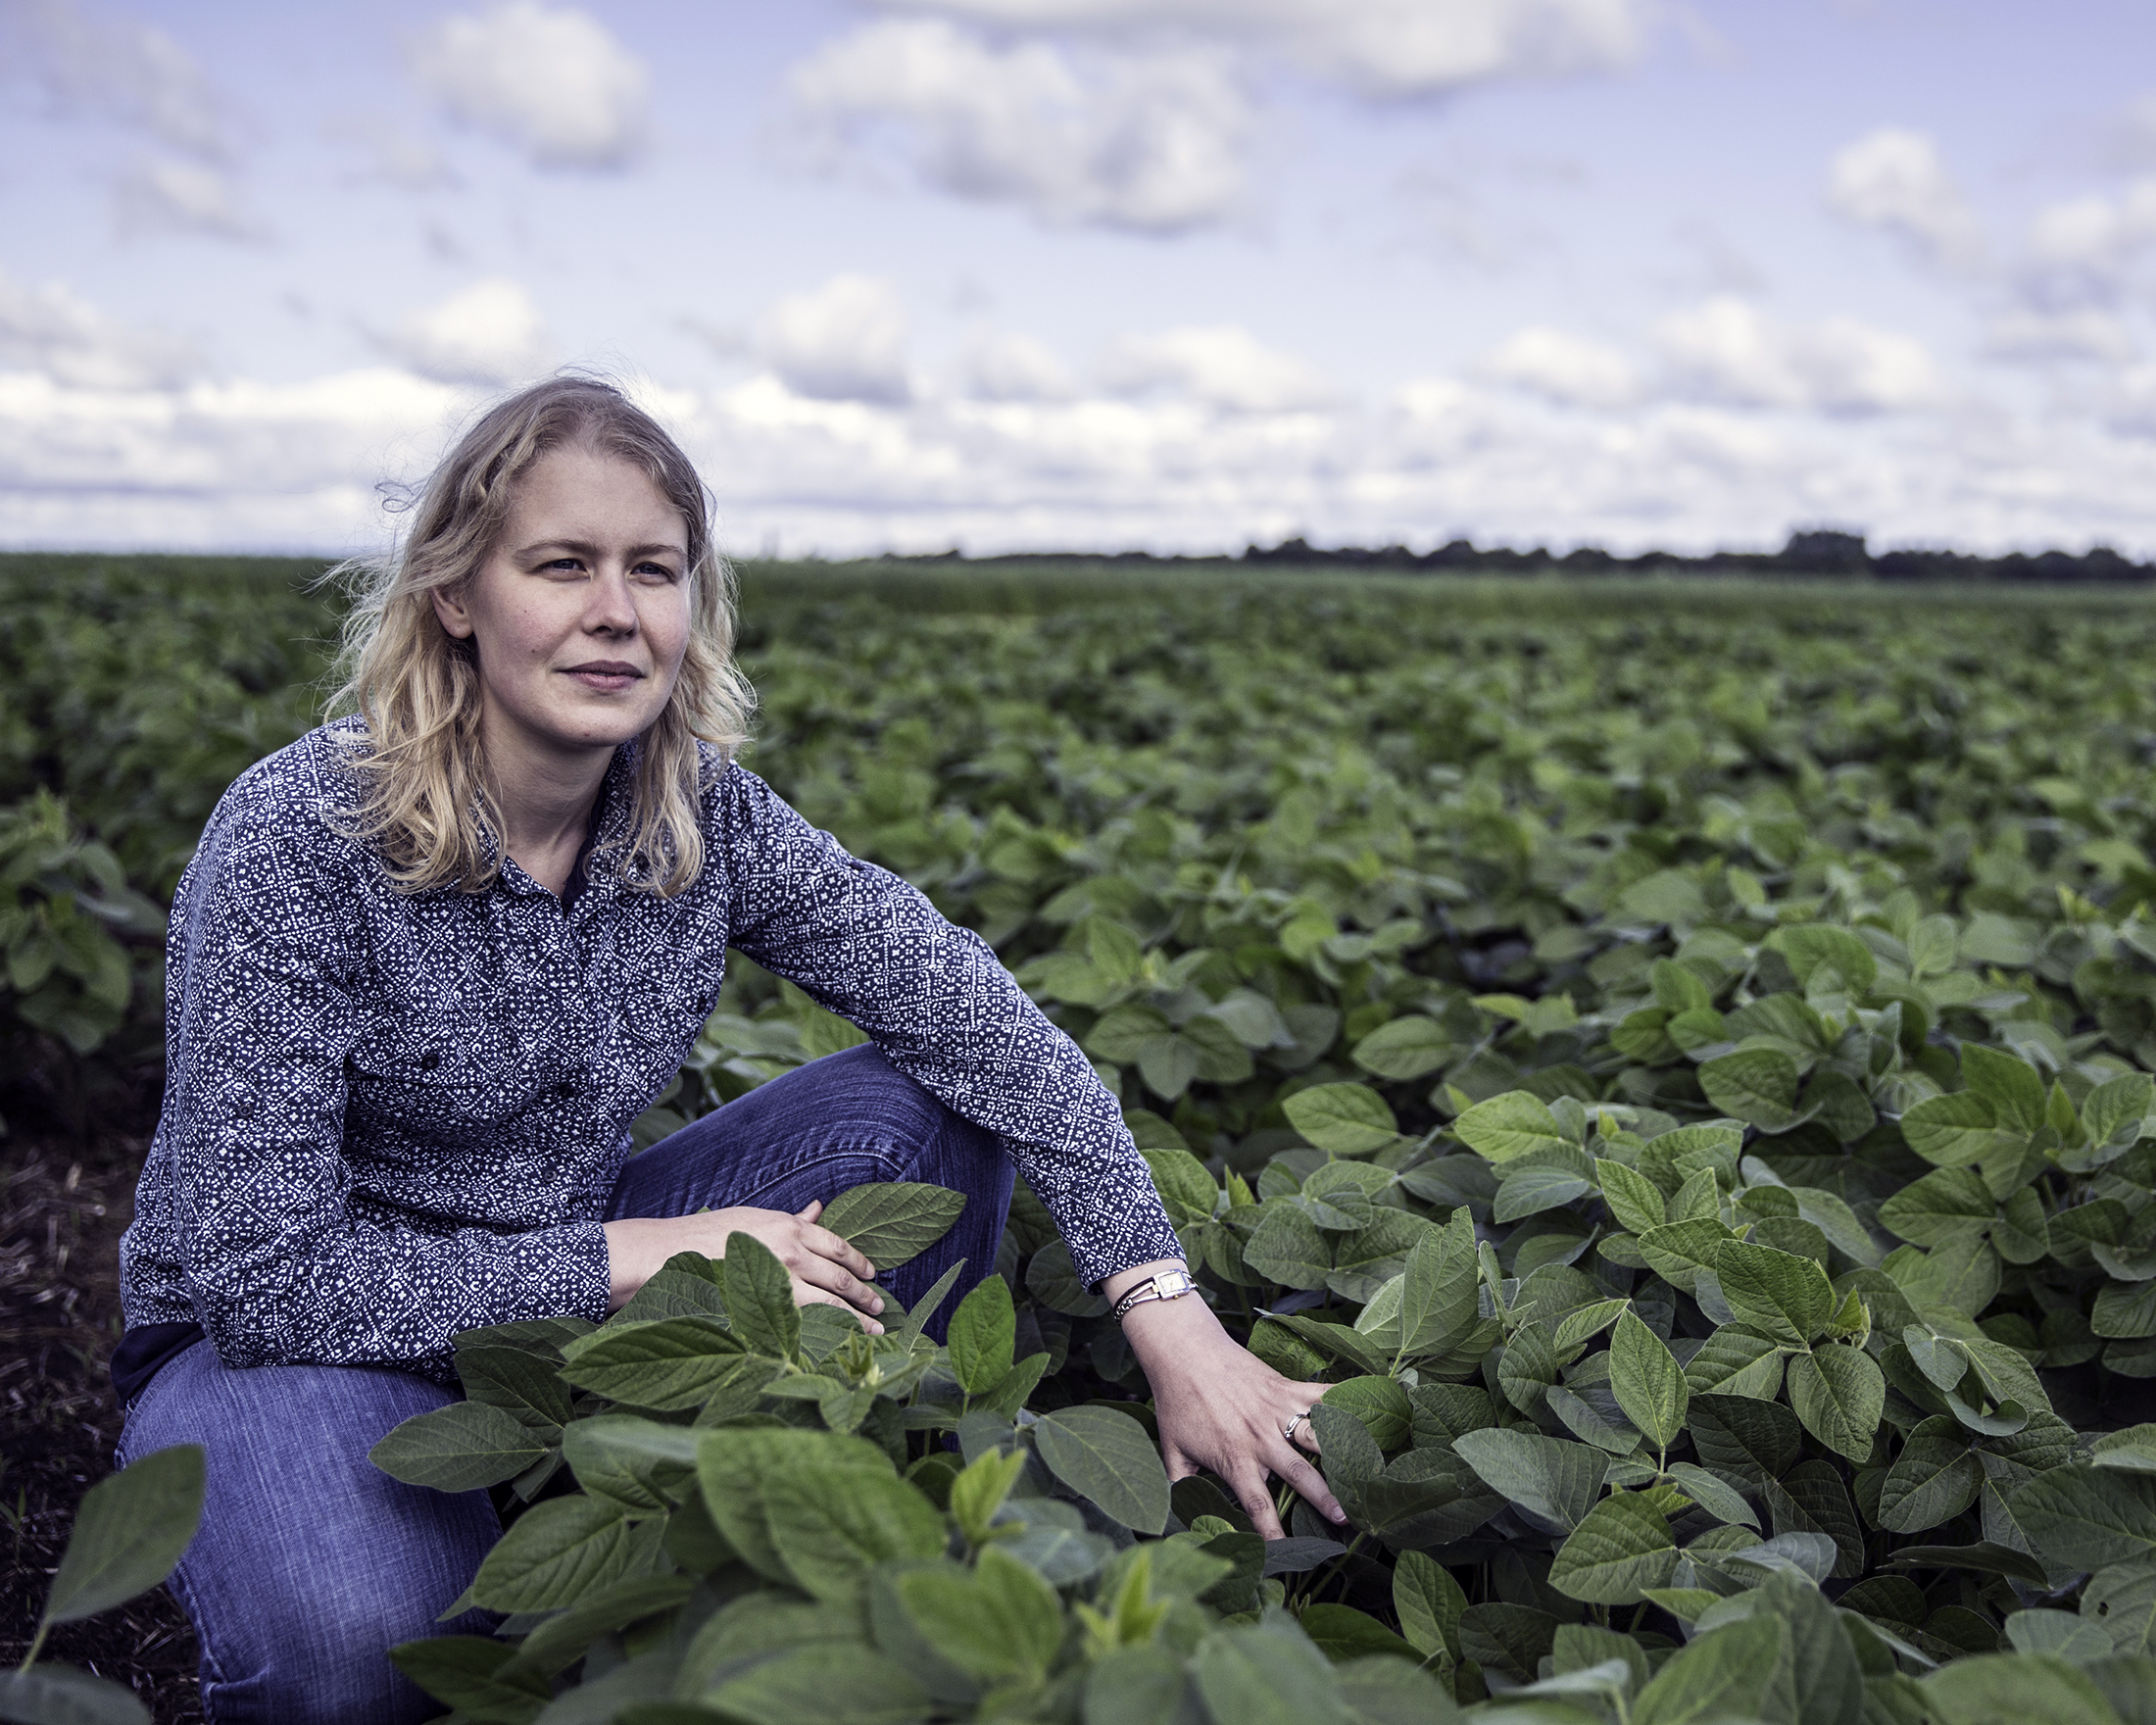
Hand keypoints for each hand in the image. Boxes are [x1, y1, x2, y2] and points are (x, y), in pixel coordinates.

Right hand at [602, 1200, 885, 1331]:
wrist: (666, 1256)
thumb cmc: (705, 1236)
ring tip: (875, 1328)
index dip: (859, 1261)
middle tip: (881, 1307)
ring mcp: (782, 1282)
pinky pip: (810, 1323)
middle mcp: (792, 1252)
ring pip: (833, 1303)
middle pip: (841, 1276)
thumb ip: (790, 1220)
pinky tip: (843, 1341)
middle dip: (866, 1294)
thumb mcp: (754, 1218)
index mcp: (789, 1227)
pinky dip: (832, 1332)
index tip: (872, 1273)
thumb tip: (818, 1209)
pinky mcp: (767, 1308)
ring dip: (859, 1318)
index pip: (838, 1245)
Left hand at [1104, 1262, 1343, 1540]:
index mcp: (1235, 1458)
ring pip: (1318, 1436)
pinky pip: (1322, 1395)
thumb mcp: (1172, 1450)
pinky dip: (1346, 1401)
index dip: (1273, 1531)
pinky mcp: (1285, 1386)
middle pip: (1300, 1474)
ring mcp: (1277, 1410)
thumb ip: (1180, 1485)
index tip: (1287, 1552)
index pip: (1258, 1503)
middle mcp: (1261, 1438)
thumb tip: (1177, 1515)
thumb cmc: (1177, 1402)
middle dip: (1324, 1497)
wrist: (1184, 1351)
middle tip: (1346, 1518)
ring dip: (1343, 1453)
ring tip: (1368, 1469)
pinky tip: (1369, 1409)